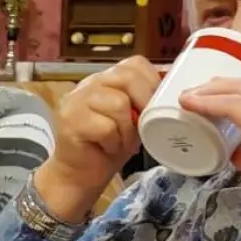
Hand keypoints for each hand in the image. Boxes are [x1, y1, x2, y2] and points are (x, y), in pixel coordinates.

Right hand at [33, 57, 161, 222]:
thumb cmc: (109, 147)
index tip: (155, 107)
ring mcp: (76, 100)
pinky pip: (106, 127)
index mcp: (105, 79)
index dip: (152, 83)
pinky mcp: (70, 121)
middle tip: (144, 127)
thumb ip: (145, 104)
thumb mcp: (133, 121)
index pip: (134, 64)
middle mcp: (89, 83)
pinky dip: (114, 142)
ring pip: (118, 103)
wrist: (79, 176)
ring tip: (124, 142)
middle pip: (127, 77)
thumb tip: (170, 97)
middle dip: (144, 103)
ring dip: (128, 129)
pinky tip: (109, 148)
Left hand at [180, 78, 240, 240]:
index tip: (216, 94)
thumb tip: (231, 150)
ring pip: (239, 89)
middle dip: (220, 85)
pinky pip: (232, 104)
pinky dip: (209, 102)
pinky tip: (192, 104)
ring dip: (210, 90)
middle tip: (197, 91)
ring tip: (189, 96)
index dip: (237, 91)